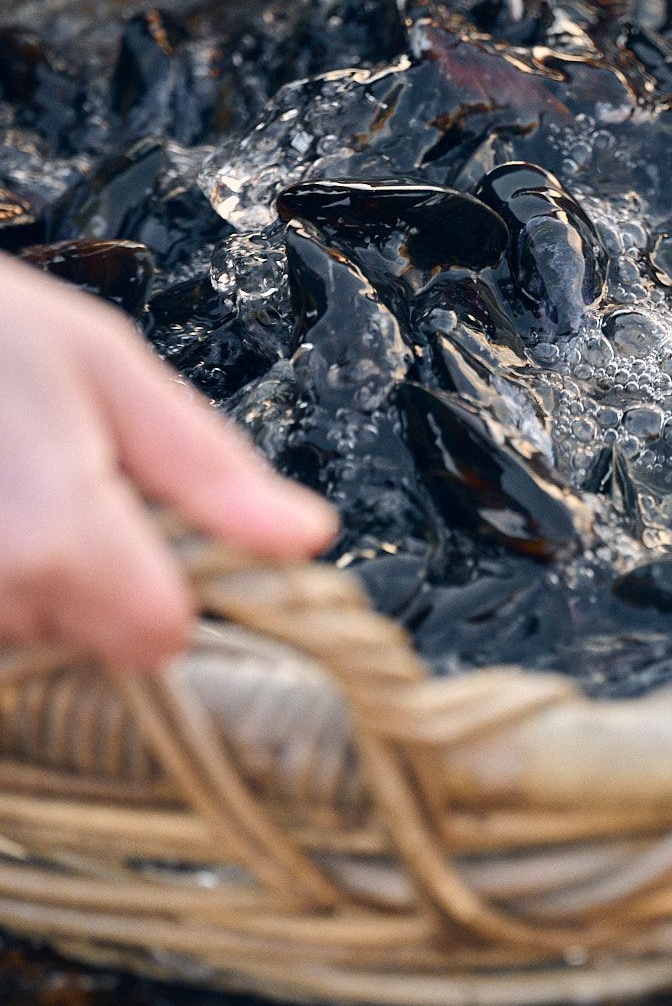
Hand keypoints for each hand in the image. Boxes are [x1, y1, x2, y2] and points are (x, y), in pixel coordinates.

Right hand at [0, 256, 334, 671]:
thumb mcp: (105, 365)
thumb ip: (206, 466)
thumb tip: (307, 538)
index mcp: (58, 536)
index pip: (156, 640)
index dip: (163, 588)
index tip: (137, 526)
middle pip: (86, 640)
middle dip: (85, 572)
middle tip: (44, 474)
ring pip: (23, 631)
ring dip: (24, 574)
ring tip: (2, 479)